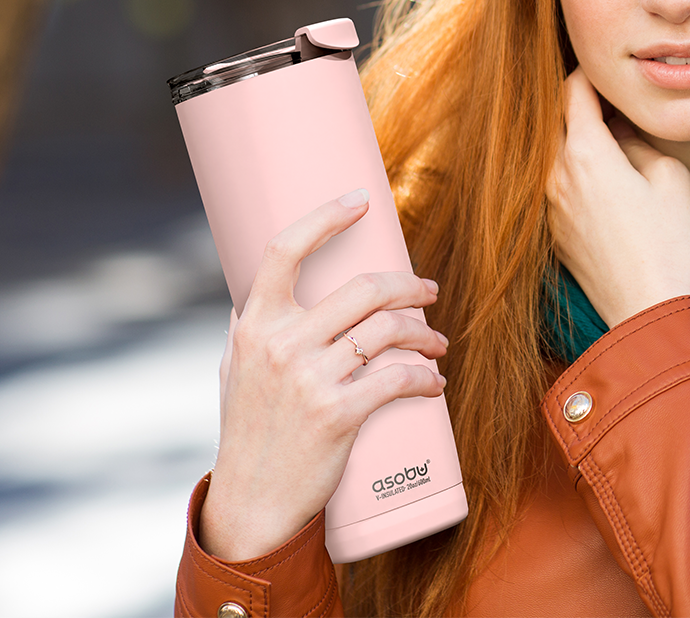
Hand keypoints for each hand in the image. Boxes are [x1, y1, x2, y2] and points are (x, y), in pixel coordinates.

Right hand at [201, 193, 447, 560]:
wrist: (252, 505)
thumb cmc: (249, 432)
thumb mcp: (234, 371)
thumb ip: (248, 329)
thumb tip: (255, 292)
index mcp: (254, 324)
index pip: (285, 249)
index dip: (325, 217)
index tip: (359, 201)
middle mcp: (280, 343)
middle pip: (363, 288)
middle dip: (408, 285)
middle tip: (429, 291)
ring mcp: (309, 378)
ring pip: (388, 329)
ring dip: (425, 332)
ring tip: (437, 341)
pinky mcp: (338, 414)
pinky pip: (398, 379)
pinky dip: (426, 378)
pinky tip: (435, 382)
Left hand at [545, 68, 689, 327]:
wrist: (647, 311)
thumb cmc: (669, 243)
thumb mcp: (671, 177)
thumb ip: (640, 141)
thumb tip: (622, 132)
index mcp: (584, 153)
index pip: (572, 90)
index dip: (591, 73)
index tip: (608, 70)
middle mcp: (555, 175)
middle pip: (553, 119)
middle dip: (578, 102)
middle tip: (610, 101)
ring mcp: (549, 205)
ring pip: (551, 152)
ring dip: (573, 137)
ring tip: (609, 138)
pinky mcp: (552, 231)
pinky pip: (553, 183)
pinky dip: (570, 168)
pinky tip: (601, 178)